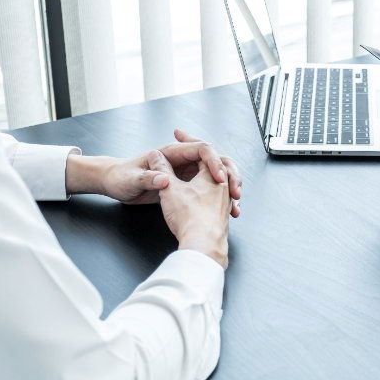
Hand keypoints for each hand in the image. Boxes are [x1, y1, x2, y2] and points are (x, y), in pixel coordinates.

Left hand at [65, 129, 241, 216]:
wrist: (113, 183)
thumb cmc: (120, 178)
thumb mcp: (132, 181)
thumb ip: (149, 179)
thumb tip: (163, 179)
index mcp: (172, 153)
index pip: (203, 149)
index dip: (215, 162)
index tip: (220, 178)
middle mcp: (181, 160)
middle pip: (216, 160)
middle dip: (229, 175)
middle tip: (236, 192)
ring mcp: (184, 172)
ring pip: (216, 175)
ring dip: (228, 187)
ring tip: (235, 205)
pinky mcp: (184, 184)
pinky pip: (209, 187)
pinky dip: (220, 197)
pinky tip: (225, 210)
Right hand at [147, 150, 230, 267]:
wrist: (204, 246)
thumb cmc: (190, 218)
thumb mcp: (169, 189)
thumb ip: (161, 170)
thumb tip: (154, 156)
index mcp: (212, 175)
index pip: (203, 149)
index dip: (188, 139)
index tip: (178, 133)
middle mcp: (223, 186)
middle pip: (216, 162)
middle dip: (202, 154)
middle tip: (190, 146)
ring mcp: (225, 201)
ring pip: (220, 180)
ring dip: (208, 172)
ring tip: (197, 168)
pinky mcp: (223, 214)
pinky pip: (218, 195)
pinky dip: (208, 189)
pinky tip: (199, 195)